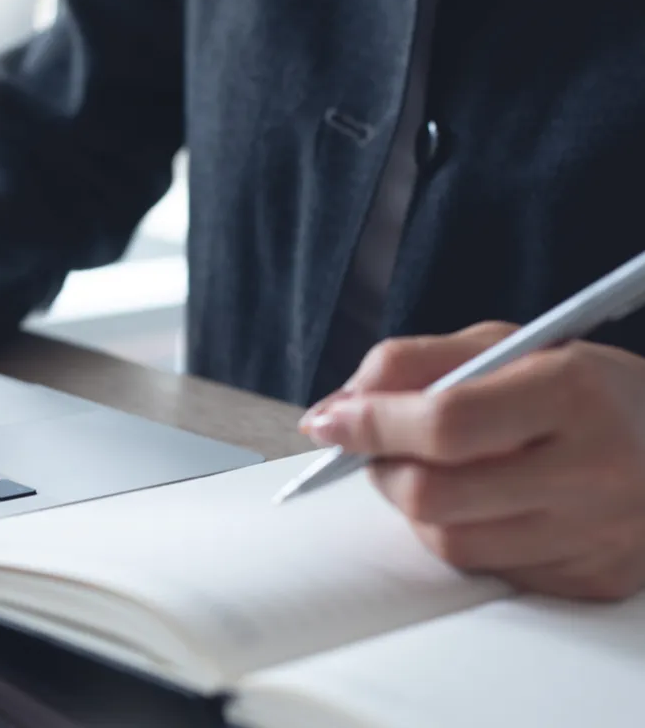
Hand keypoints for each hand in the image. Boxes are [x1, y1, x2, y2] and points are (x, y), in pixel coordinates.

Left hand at [299, 321, 644, 600]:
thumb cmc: (582, 386)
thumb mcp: (507, 345)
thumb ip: (413, 364)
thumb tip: (334, 409)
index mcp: (570, 392)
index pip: (445, 423)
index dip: (372, 425)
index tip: (328, 422)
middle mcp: (592, 469)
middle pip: (434, 495)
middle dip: (382, 469)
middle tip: (376, 447)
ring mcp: (597, 535)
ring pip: (451, 542)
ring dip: (416, 507)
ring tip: (432, 471)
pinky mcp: (595, 579)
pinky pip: (490, 570)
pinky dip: (464, 535)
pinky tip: (485, 503)